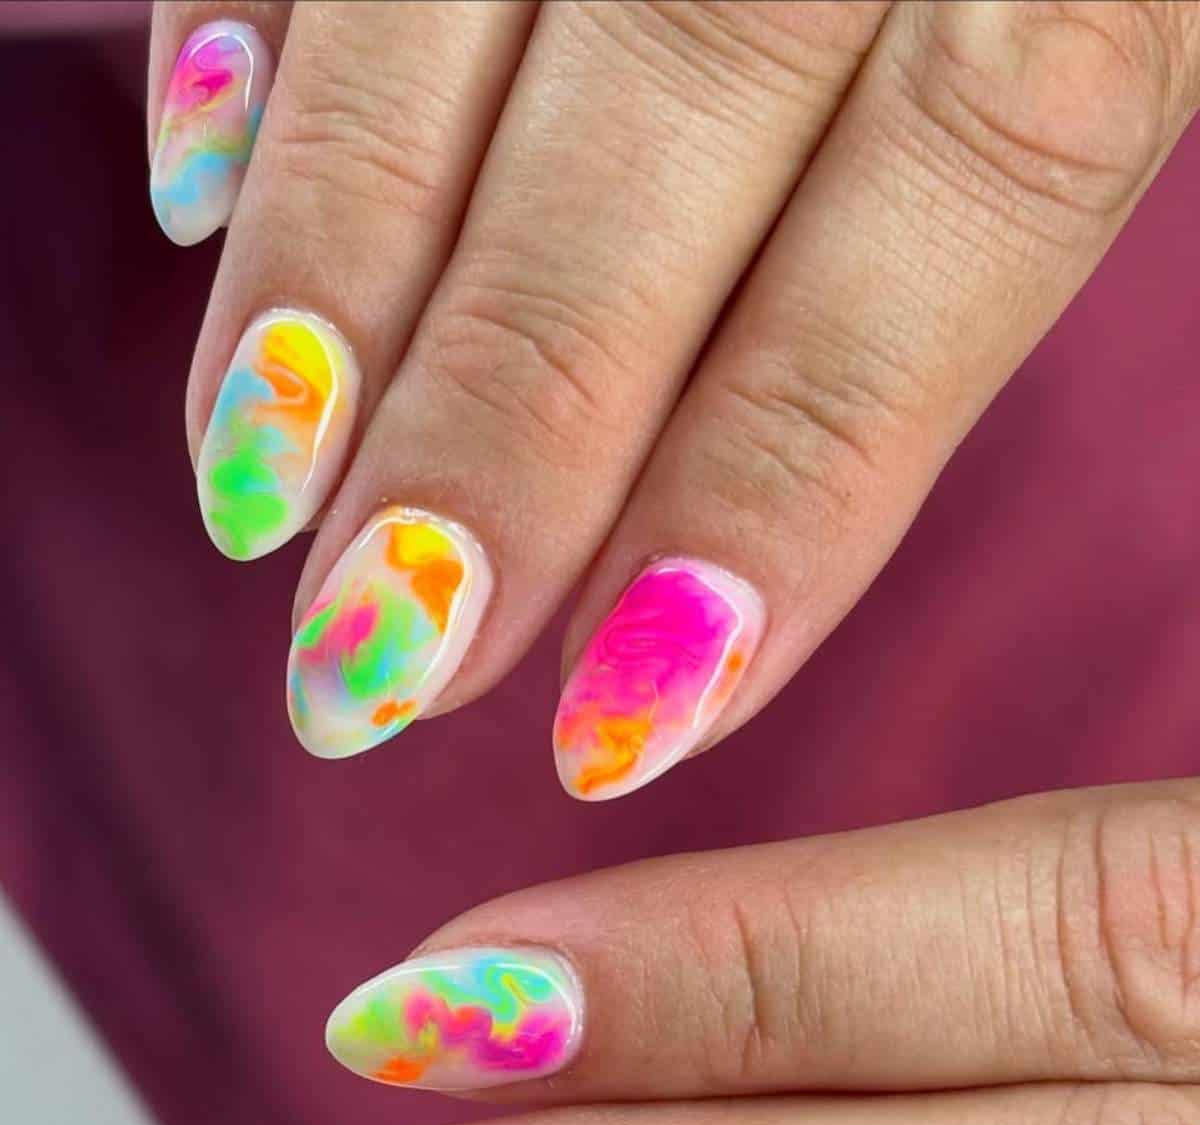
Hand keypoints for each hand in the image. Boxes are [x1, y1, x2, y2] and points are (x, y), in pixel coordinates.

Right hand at [150, 1, 1199, 796]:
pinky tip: (194, 190)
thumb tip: (672, 615)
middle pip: (691, 81)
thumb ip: (917, 272)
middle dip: (513, 408)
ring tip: (253, 494)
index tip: (626, 716)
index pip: (982, 167)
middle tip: (382, 652)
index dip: (788, 473)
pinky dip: (242, 10)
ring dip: (337, 255)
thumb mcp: (1091, 39)